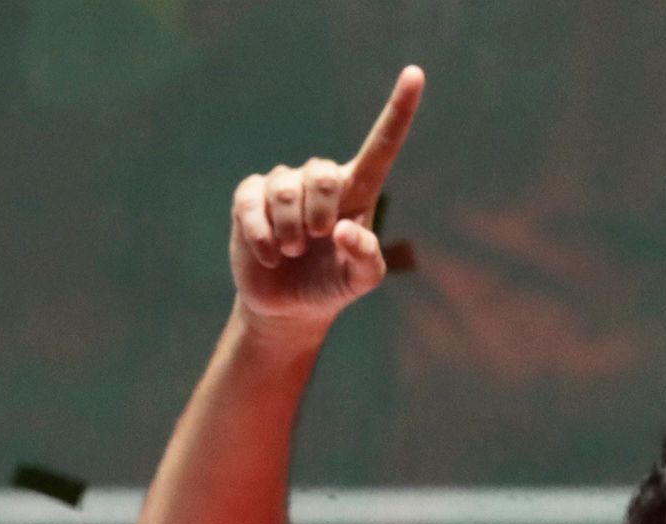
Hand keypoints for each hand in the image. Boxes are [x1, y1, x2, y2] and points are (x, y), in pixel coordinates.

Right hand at [230, 67, 422, 326]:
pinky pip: (252, 201)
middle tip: (317, 241)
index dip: (398, 111)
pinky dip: (262, 235)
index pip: (380, 145)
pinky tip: (270, 256)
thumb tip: (346, 228)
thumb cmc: (332, 285)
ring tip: (293, 252)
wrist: (289, 307)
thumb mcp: (360, 282)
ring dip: (290, 231)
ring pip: (285, 189)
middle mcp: (320, 179)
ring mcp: (282, 184)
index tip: (416, 74)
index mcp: (357, 190)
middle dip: (319, 214)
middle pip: (323, 174)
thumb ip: (367, 258)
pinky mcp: (250, 197)